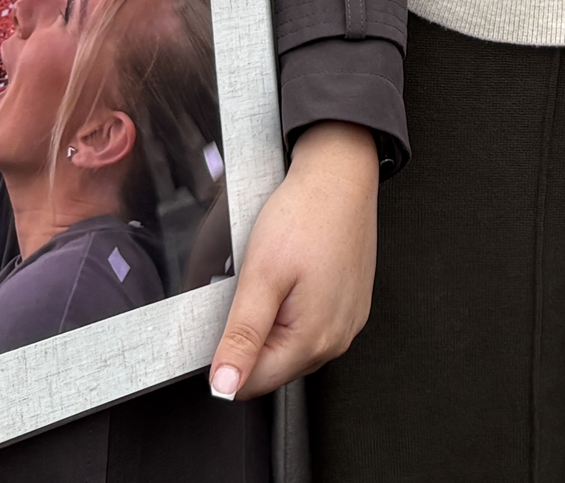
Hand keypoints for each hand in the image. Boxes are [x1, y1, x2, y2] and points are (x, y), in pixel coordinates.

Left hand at [208, 121, 377, 399]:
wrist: (339, 177)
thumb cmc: (305, 217)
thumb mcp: (260, 277)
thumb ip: (242, 336)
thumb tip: (225, 386)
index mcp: (313, 340)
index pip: (253, 383)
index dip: (224, 360)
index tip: (217, 323)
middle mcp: (335, 340)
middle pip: (271, 367)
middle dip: (246, 339)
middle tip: (243, 291)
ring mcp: (345, 324)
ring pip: (287, 347)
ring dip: (266, 324)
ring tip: (267, 279)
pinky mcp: (347, 308)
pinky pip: (307, 327)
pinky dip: (287, 311)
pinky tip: (285, 278)